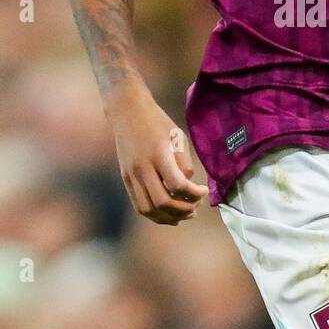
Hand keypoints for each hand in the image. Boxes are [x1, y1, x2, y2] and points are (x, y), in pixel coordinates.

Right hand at [107, 83, 208, 224]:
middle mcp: (142, 167)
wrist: (127, 111)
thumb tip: (186, 187)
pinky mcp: (125, 179)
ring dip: (169, 217)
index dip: (194, 194)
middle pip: (163, 202)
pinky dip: (155, 215)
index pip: (178, 185)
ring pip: (149, 209)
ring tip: (185, 214)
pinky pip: (139, 205)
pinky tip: (169, 215)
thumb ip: (183, 163)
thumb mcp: (177, 136)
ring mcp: (131, 175)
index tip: (203, 191)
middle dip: (183, 209)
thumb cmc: (157, 122)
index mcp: (159, 154)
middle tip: (196, 206)